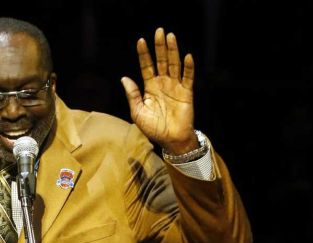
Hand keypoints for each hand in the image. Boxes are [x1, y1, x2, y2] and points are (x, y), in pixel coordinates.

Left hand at [121, 28, 197, 154]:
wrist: (170, 140)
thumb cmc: (153, 128)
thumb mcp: (138, 112)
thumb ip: (132, 95)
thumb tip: (124, 78)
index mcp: (150, 87)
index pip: (146, 67)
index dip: (144, 54)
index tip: (140, 41)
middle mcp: (163, 84)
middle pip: (161, 61)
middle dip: (159, 47)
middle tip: (159, 31)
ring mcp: (175, 87)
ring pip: (174, 65)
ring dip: (173, 51)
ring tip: (170, 37)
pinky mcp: (186, 93)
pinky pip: (187, 78)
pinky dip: (188, 67)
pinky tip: (187, 56)